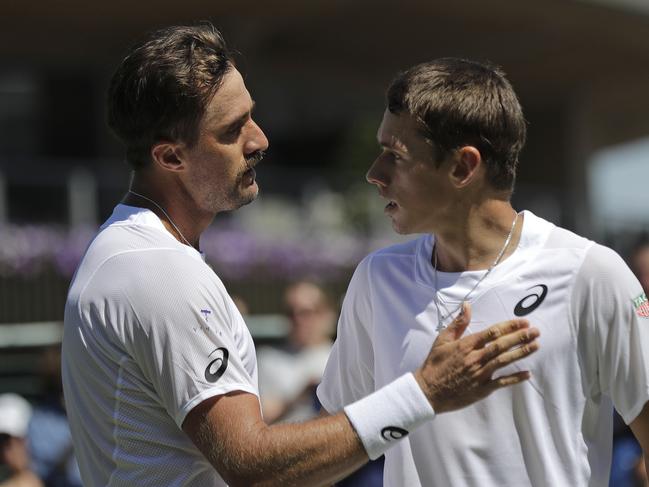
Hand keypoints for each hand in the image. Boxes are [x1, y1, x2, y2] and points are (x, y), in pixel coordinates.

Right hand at [414, 303, 538, 412]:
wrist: (427, 391)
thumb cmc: (434, 364)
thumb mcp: (442, 340)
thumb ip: (458, 323)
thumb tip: (467, 305)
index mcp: (466, 345)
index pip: (492, 332)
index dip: (509, 326)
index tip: (523, 322)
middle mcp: (474, 358)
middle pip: (501, 345)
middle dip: (520, 337)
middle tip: (536, 331)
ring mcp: (479, 374)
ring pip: (504, 361)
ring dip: (521, 353)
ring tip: (536, 345)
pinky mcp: (481, 389)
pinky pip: (501, 382)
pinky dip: (515, 378)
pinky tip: (528, 373)